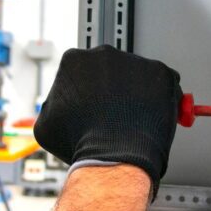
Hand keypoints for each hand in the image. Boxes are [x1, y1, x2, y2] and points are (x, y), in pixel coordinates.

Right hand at [33, 45, 181, 195]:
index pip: (83, 71)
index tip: (95, 104)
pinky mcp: (161, 72)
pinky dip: (161, 99)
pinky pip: (164, 84)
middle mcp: (104, 54)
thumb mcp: (47, 125)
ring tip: (134, 121)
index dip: (89, 91)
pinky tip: (151, 118)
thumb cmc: (82, 143)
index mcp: (74, 60)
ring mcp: (135, 61)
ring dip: (138, 93)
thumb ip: (53, 106)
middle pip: (112, 69)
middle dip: (115, 89)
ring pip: (138, 76)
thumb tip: (59, 105)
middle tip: (118, 114)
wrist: (115, 157)